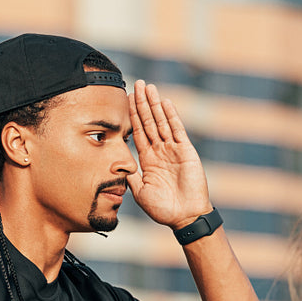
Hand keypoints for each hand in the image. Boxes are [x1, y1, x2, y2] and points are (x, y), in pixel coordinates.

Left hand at [126, 80, 212, 228]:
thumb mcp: (140, 192)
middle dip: (142, 103)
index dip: (131, 116)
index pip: (138, 132)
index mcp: (148, 160)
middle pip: (148, 122)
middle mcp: (160, 151)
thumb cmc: (163, 209)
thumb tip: (115, 166)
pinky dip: (170, 116)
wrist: (184, 216)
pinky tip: (165, 102)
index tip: (125, 100)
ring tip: (148, 87)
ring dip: (154, 104)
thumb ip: (130, 177)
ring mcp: (173, 150)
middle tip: (136, 84)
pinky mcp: (186, 151)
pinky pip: (177, 130)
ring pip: (161, 122)